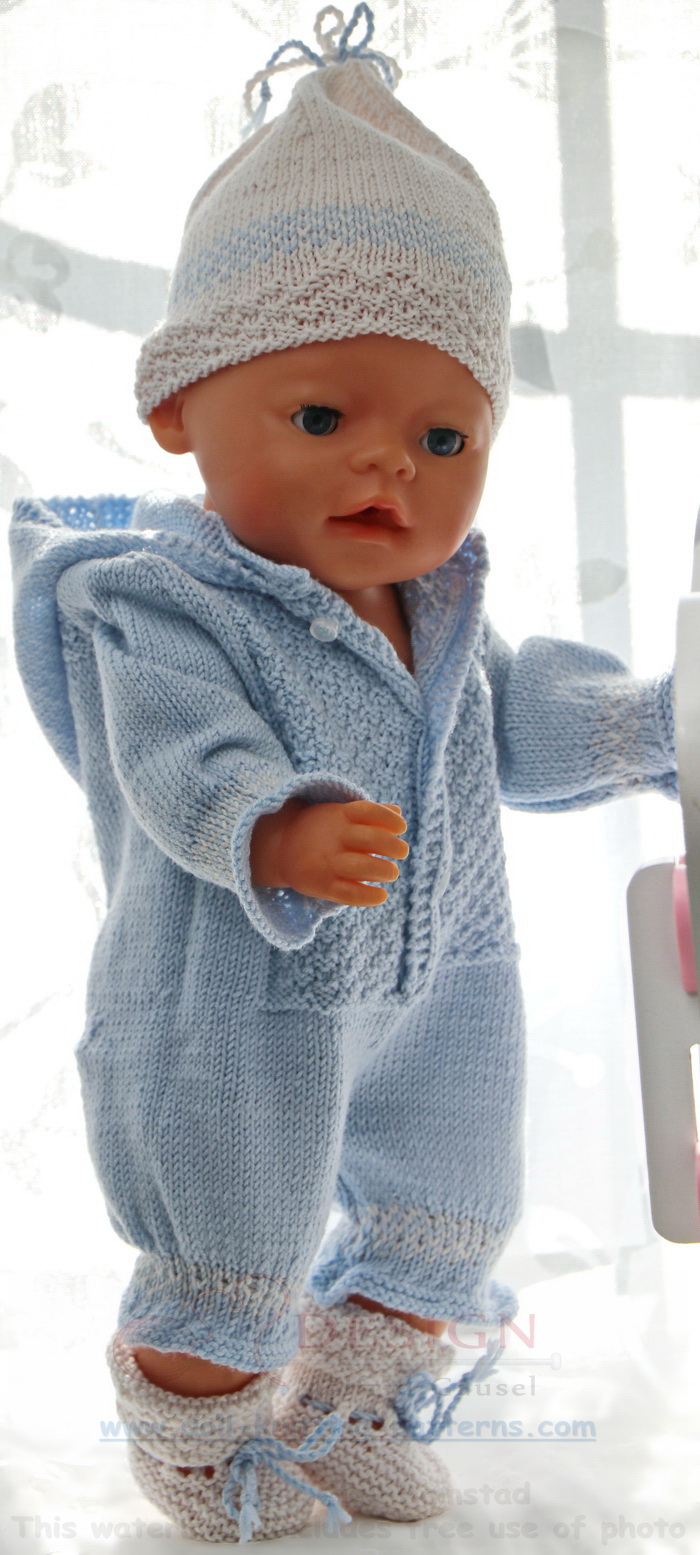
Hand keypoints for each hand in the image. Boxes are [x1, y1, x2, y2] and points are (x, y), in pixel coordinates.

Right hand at [250, 798, 408, 905]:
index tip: (402, 827)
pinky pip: (347, 893)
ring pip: (360, 866)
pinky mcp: (322, 885)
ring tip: (392, 872)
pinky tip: (381, 895)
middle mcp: (334, 838)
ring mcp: (327, 862)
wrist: (281, 847)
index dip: (388, 818)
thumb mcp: (339, 815)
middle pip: (369, 839)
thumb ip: (369, 814)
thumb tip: (398, 811)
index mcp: (339, 816)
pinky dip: (367, 896)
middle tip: (403, 851)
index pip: (368, 811)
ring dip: (382, 870)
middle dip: (392, 845)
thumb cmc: (321, 829)